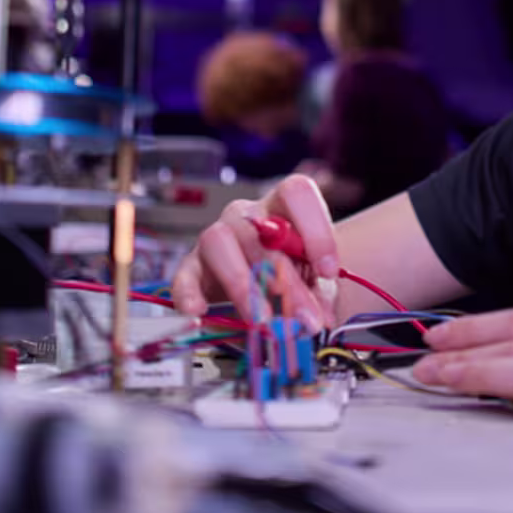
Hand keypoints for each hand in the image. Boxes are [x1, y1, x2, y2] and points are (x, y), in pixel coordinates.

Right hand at [170, 174, 338, 331]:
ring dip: (242, 284)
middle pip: (261, 233)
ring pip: (218, 241)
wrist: (270, 289)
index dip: (315, 229)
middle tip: (303, 319)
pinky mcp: (192, 267)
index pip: (296, 192)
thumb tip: (318, 318)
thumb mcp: (315, 283)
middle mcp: (247, 216)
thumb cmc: (295, 276)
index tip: (329, 272)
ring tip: (261, 320)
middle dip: (286, 281)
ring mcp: (217, 238)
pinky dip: (188, 292)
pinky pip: (183, 274)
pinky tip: (198, 311)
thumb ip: (319, 296)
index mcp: (283, 206)